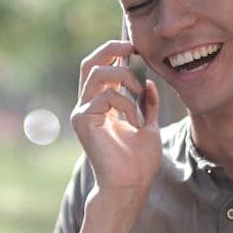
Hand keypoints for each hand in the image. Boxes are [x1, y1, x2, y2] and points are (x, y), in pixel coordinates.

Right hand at [71, 40, 161, 199]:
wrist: (130, 185)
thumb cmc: (138, 162)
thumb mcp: (148, 126)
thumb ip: (146, 105)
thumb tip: (149, 83)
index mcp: (101, 105)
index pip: (101, 68)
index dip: (115, 53)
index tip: (137, 49)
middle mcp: (87, 106)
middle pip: (89, 63)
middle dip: (110, 49)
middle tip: (132, 47)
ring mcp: (82, 113)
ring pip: (97, 74)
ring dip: (124, 76)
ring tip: (139, 93)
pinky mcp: (83, 120)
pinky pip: (106, 96)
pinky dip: (126, 103)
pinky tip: (134, 121)